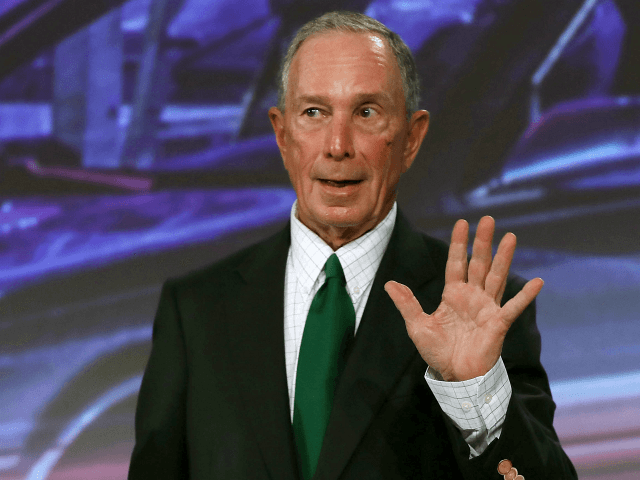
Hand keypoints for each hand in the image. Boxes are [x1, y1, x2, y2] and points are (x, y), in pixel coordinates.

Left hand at [384, 216, 542, 381]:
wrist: (455, 376)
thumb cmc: (438, 351)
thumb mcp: (417, 326)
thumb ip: (407, 304)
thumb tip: (389, 284)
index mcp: (453, 294)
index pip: (457, 263)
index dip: (459, 243)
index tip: (461, 222)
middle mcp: (472, 296)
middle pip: (479, 263)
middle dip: (483, 242)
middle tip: (487, 219)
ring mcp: (487, 308)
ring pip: (497, 277)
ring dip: (504, 258)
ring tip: (511, 236)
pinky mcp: (498, 323)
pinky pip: (514, 307)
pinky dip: (526, 295)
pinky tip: (538, 282)